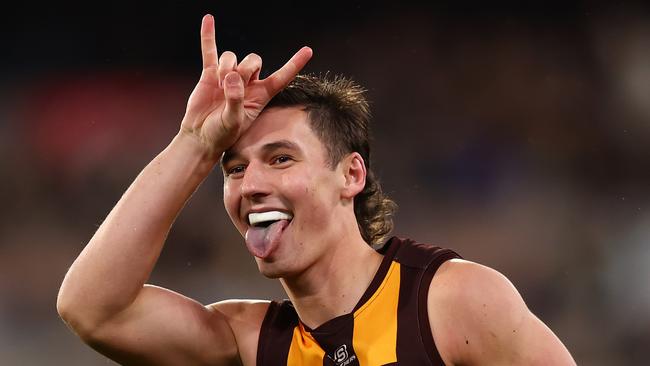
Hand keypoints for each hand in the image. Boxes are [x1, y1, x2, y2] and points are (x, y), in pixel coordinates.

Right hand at [180, 14, 311, 157]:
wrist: (201, 136)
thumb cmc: (221, 134)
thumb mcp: (233, 122)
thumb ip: (236, 100)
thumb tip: (232, 78)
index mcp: (260, 95)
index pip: (281, 77)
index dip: (294, 64)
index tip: (308, 51)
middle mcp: (248, 83)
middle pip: (254, 60)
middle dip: (244, 69)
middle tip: (232, 86)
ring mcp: (229, 76)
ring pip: (232, 56)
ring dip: (226, 67)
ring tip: (218, 85)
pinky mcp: (210, 74)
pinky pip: (210, 51)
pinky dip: (209, 36)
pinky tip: (209, 19)